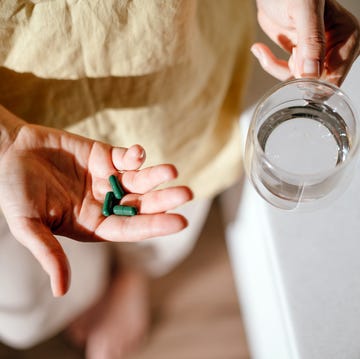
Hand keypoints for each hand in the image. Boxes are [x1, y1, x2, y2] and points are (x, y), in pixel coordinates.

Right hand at [0, 106, 192, 296]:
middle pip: (141, 204)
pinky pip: (126, 157)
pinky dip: (135, 155)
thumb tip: (61, 291)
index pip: (129, 228)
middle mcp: (105, 203)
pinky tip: (139, 153)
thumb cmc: (14, 190)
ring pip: (139, 180)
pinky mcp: (104, 156)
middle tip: (186, 194)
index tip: (179, 221)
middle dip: (162, 200)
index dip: (153, 225)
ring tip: (172, 172)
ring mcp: (106, 179)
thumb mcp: (29, 224)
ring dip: (156, 176)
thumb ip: (48, 253)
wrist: (8, 152)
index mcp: (93, 223)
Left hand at [252, 0, 359, 85]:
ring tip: (264, 49)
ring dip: (278, 69)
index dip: (313, 82)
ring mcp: (315, 54)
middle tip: (286, 51)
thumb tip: (312, 73)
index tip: (295, 73)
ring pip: (298, 80)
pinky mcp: (298, 56)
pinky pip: (285, 72)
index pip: (335, 75)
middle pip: (315, 82)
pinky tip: (259, 49)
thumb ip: (311, 40)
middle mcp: (334, 49)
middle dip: (293, 74)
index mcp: (346, 37)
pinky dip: (270, 64)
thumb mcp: (304, 8)